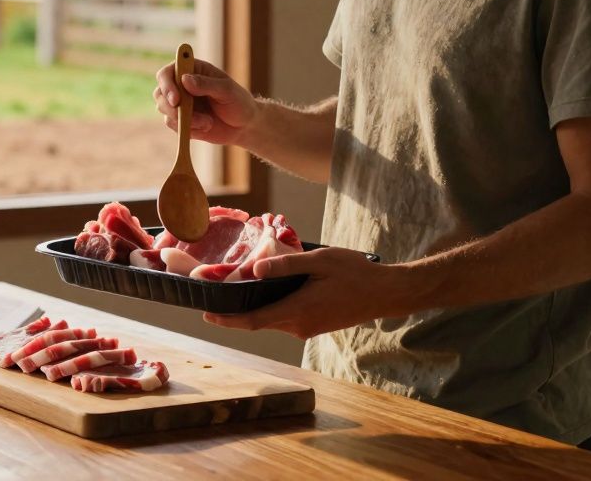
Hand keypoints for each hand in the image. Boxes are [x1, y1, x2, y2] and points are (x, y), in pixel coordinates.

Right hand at [153, 57, 258, 145]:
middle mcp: (181, 85)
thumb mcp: (227, 91)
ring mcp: (179, 103)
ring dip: (184, 120)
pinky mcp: (180, 120)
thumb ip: (206, 84)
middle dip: (170, 107)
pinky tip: (206, 127)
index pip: (167, 73)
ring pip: (164, 110)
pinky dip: (188, 129)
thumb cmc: (238, 102)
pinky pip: (173, 125)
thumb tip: (184, 80)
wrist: (244, 126)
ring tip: (208, 122)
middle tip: (186, 117)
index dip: (167, 85)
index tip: (176, 99)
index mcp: (192, 70)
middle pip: (160, 93)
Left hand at [203, 247, 417, 338]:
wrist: (385, 293)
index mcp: (297, 311)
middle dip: (234, 311)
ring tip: (236, 286)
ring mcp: (307, 328)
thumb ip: (286, 266)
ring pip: (272, 319)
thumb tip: (255, 270)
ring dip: (254, 307)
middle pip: (258, 321)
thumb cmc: (355, 273)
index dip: (226, 319)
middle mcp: (299, 326)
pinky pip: (285, 317)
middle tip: (214, 294)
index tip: (205, 313)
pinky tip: (267, 289)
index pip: (252, 321)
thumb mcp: (319, 261)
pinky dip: (271, 306)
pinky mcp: (314, 325)